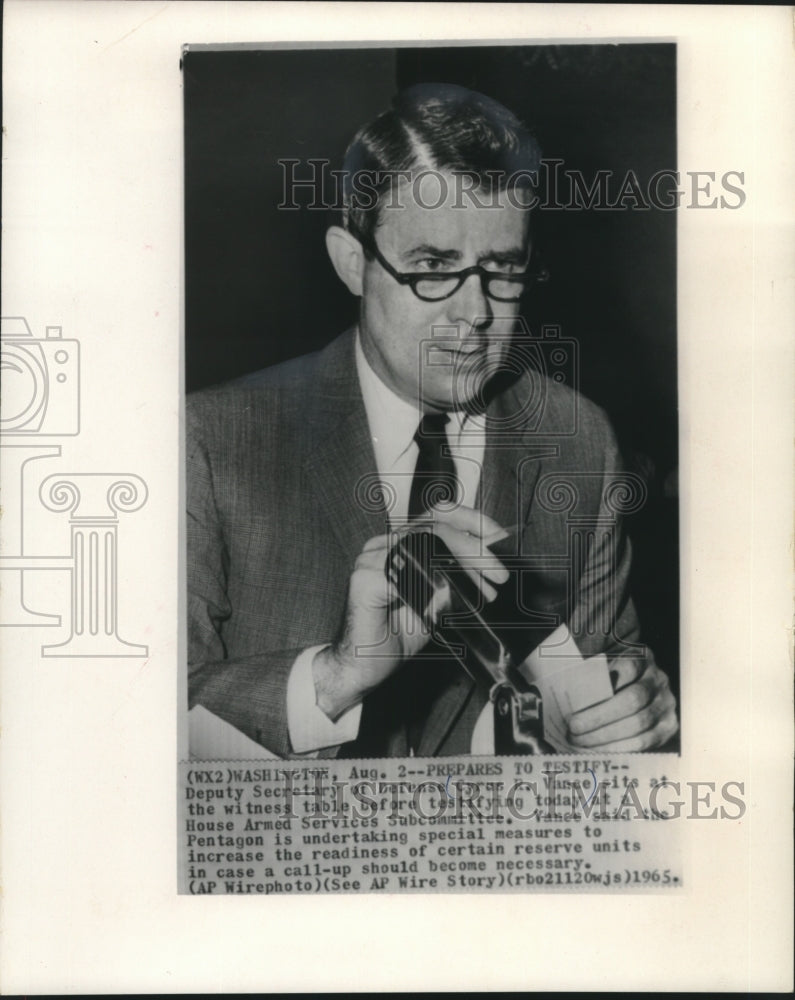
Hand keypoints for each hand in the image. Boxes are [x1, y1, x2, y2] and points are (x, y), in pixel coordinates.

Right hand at [313, 505, 508, 719]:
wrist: (363, 668)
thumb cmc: (396, 636)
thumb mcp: (438, 603)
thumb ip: (458, 580)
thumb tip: (491, 566)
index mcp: (399, 544)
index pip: (436, 515)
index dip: (470, 520)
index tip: (497, 535)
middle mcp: (382, 545)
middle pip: (434, 528)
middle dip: (474, 548)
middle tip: (499, 572)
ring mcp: (370, 559)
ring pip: (424, 547)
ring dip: (462, 567)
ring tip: (485, 590)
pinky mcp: (365, 579)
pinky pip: (407, 576)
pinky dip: (434, 590)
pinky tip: (448, 604)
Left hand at [566, 654, 678, 751]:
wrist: (637, 691)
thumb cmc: (610, 680)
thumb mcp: (604, 669)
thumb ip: (592, 678)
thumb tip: (573, 698)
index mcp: (642, 658)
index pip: (628, 667)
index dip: (606, 682)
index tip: (581, 697)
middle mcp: (659, 679)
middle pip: (633, 699)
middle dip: (599, 716)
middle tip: (574, 727)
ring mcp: (667, 704)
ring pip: (638, 723)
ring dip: (605, 735)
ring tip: (580, 740)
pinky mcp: (668, 727)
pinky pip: (644, 741)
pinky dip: (618, 747)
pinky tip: (597, 749)